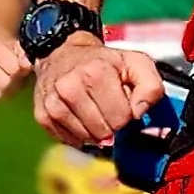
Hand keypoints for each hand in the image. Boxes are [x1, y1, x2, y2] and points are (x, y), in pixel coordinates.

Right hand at [0, 32, 28, 106]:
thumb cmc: (10, 56)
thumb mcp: (20, 54)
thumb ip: (24, 59)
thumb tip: (26, 65)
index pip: (12, 68)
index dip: (19, 72)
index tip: (20, 70)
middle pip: (3, 83)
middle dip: (12, 85)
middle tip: (14, 82)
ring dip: (2, 94)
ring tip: (5, 86)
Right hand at [33, 32, 165, 145]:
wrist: (63, 53)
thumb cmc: (104, 62)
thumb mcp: (136, 63)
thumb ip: (150, 87)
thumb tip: (140, 113)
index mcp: (96, 72)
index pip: (121, 118)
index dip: (127, 114)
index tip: (122, 102)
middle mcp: (70, 87)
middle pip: (104, 131)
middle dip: (112, 124)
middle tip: (109, 107)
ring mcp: (53, 102)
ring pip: (86, 138)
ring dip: (96, 133)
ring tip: (96, 113)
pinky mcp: (42, 115)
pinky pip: (68, 141)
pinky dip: (80, 136)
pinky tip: (82, 120)